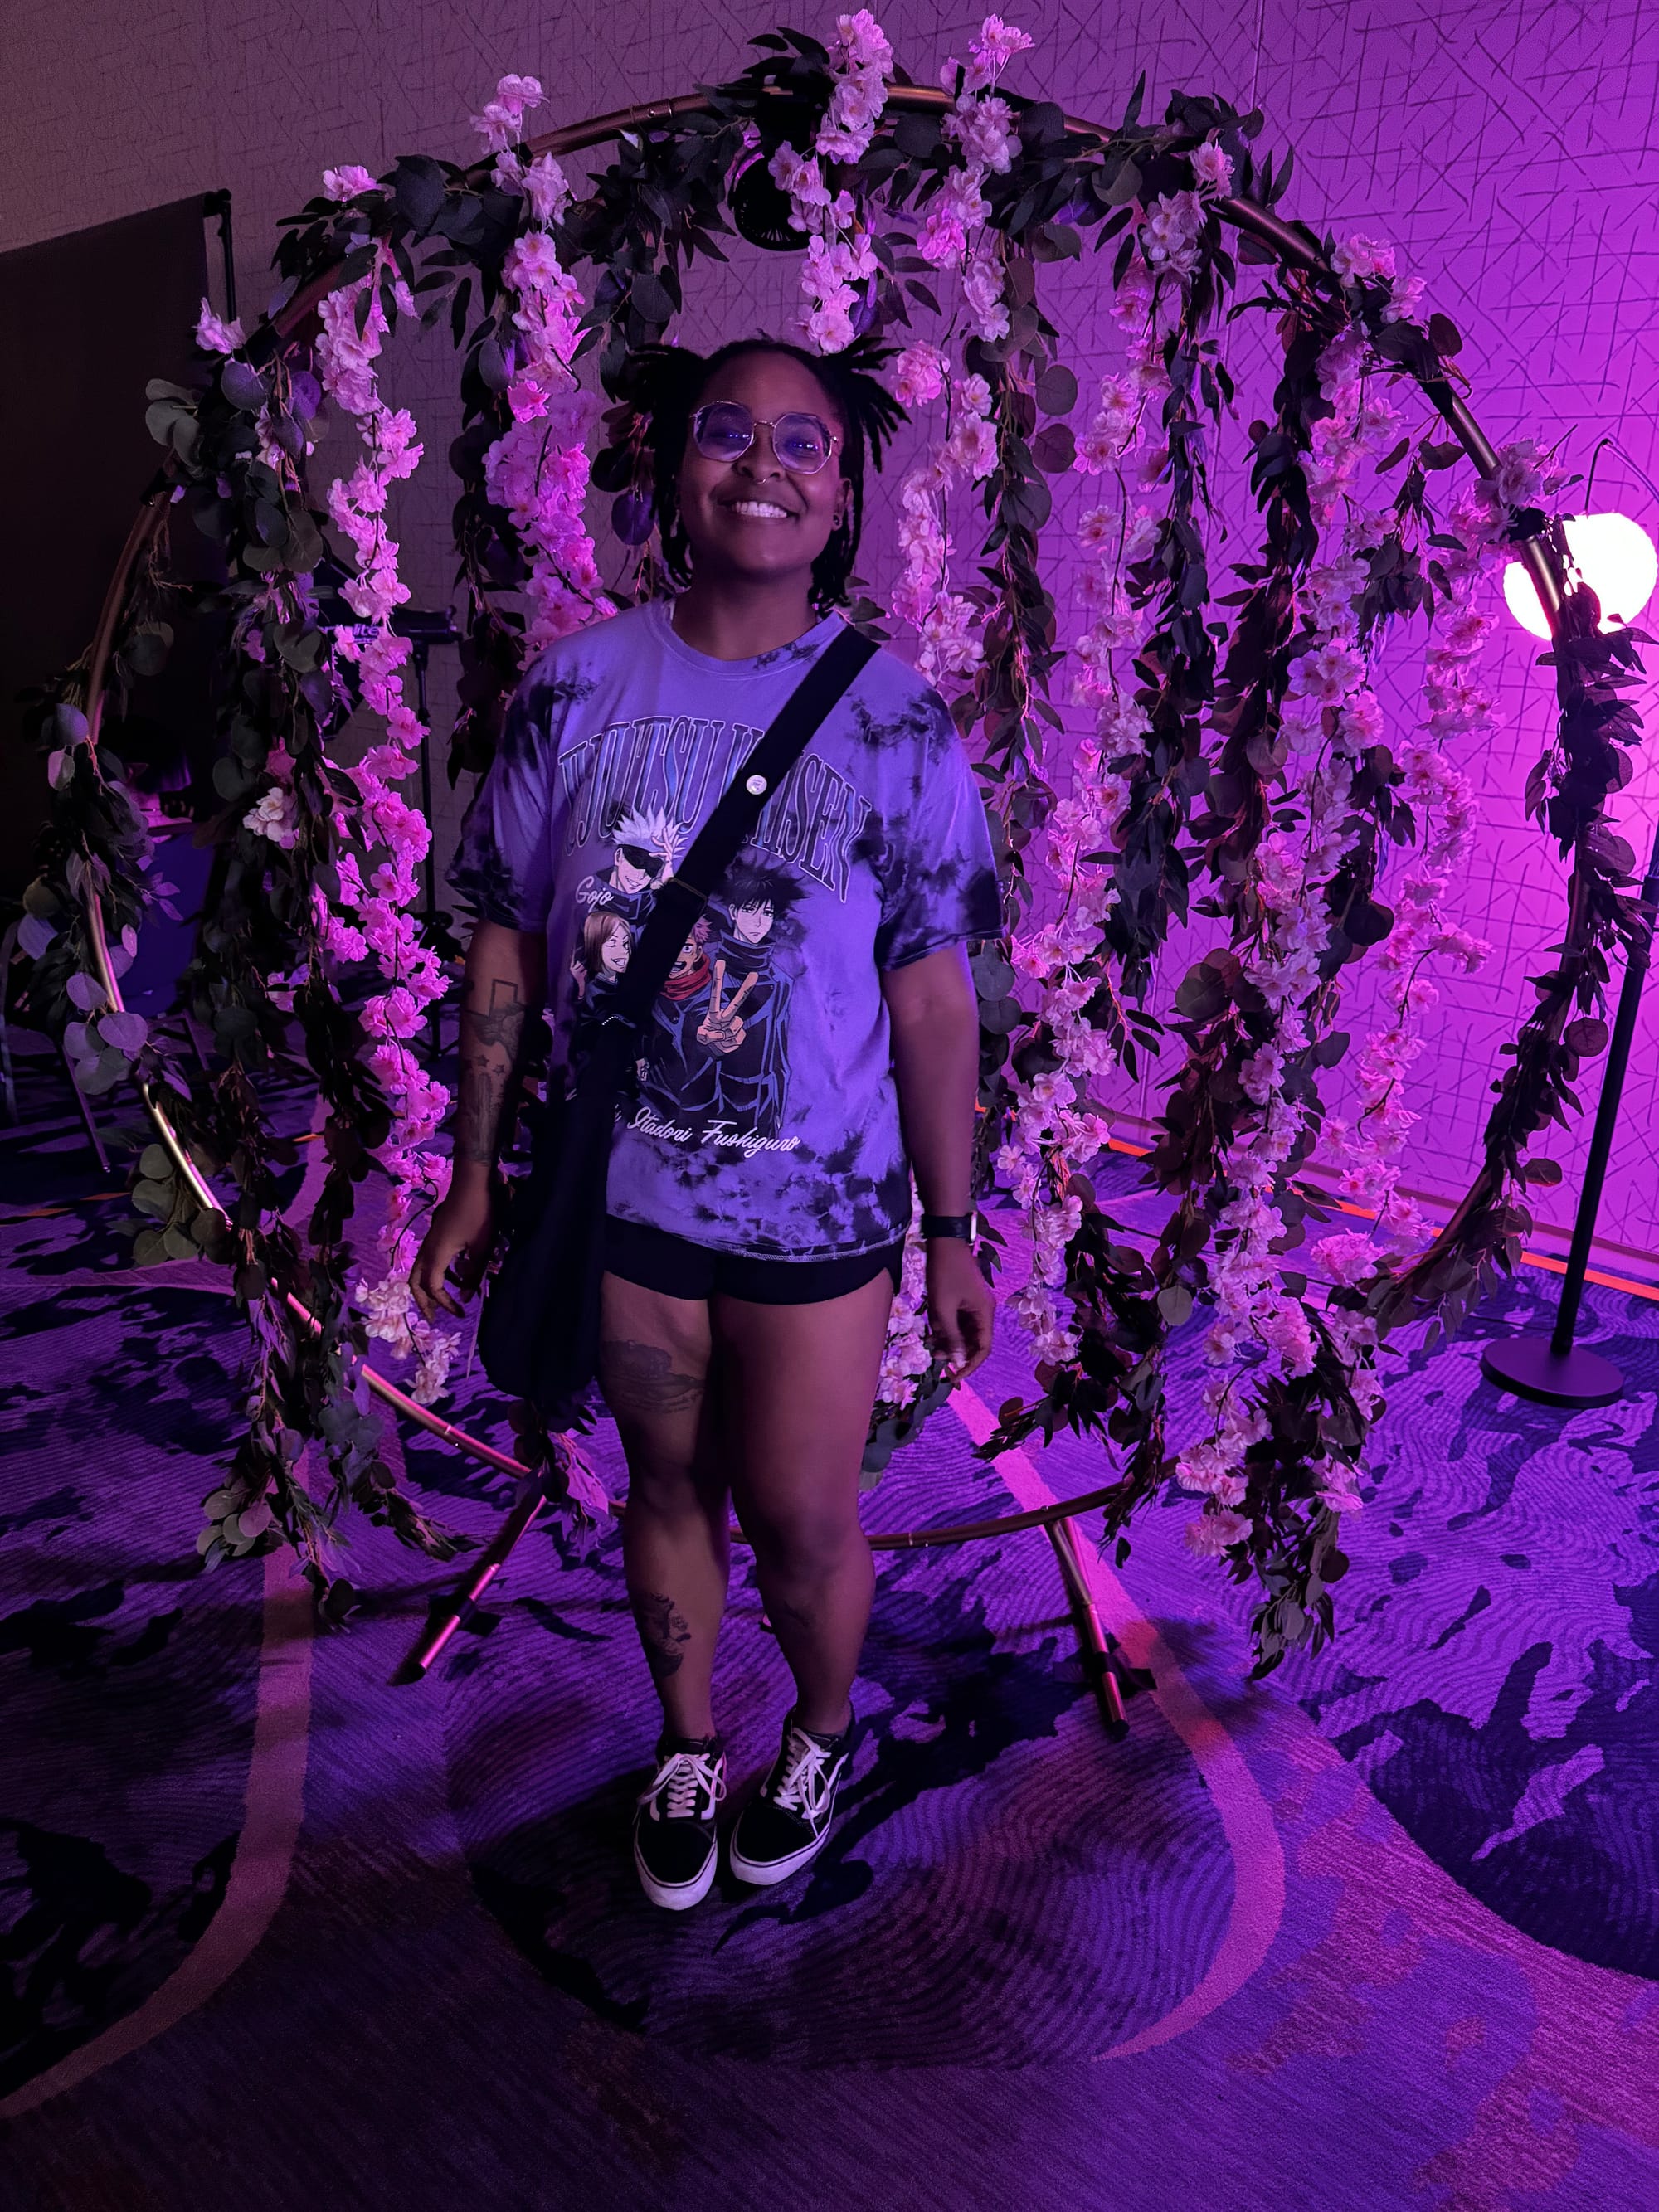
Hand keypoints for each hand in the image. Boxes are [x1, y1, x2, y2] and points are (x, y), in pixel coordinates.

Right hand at [410, 1178, 496, 1321]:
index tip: (461, 1312)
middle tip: (434, 1319)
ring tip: (449, 1300)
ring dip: (432, 1288)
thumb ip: (474, 1275)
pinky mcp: (437, 1234)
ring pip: (420, 1271)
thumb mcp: (482, 1247)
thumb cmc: (479, 1212)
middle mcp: (427, 1249)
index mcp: (436, 1254)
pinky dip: (440, 1273)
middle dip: (423, 1302)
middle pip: (415, 1282)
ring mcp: (430, 1240)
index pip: (432, 1288)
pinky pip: (431, 1260)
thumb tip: (467, 1298)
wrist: (472, 1180)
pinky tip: (459, 1274)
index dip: (444, 1304)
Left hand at [696, 959, 758, 1055]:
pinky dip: (731, 1044)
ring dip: (726, 1036)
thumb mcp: (702, 1037)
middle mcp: (726, 1016)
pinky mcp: (740, 1036)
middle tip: (754, 975)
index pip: (715, 994)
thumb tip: (712, 1035)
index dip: (718, 979)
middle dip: (745, 989)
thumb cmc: (707, 1038)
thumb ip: (706, 1035)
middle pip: (737, 1002)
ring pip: (735, 1026)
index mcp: (715, 1013)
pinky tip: (727, 1043)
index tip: (720, 963)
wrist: (715, 1051)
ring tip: (720, 1039)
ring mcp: (734, 1025)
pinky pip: (738, 1038)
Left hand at [926, 1238, 993, 1382]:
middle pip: (973, 1341)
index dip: (970, 1365)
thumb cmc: (944, 1274)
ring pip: (963, 1332)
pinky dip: (945, 1328)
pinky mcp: (963, 1299)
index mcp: (984, 1314)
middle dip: (956, 1352)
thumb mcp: (944, 1308)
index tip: (954, 1376)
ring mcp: (973, 1305)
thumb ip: (951, 1336)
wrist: (944, 1241)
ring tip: (931, 1345)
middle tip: (936, 1358)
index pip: (983, 1348)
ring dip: (948, 1340)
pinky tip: (931, 1331)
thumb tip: (958, 1360)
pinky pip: (957, 1320)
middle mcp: (983, 1311)